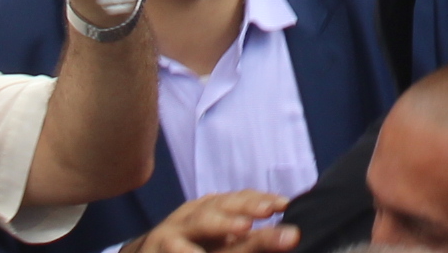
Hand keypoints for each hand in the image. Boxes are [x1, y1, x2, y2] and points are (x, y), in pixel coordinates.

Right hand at [131, 191, 297, 251]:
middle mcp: (192, 216)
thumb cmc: (190, 248)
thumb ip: (250, 239)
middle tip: (271, 210)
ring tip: (244, 227)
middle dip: (248, 207)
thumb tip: (289, 236)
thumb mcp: (219, 241)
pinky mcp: (158, 248)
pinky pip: (178, 248)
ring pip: (200, 223)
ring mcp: (173, 232)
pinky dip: (192, 250)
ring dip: (223, 224)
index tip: (285, 204)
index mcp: (210, 212)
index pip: (238, 199)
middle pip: (223, 208)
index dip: (261, 199)